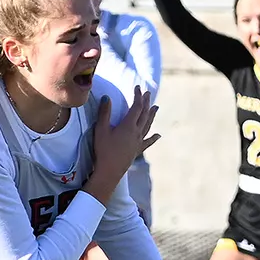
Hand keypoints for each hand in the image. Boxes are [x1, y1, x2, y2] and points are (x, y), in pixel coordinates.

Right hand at [84, 89, 158, 203]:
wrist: (109, 171)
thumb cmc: (103, 150)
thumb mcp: (100, 130)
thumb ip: (104, 113)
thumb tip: (106, 97)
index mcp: (128, 125)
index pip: (136, 107)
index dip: (137, 96)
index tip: (137, 88)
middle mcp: (136, 132)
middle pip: (144, 114)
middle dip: (146, 103)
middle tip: (148, 94)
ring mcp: (138, 142)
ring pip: (148, 126)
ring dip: (152, 115)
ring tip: (156, 107)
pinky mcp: (137, 151)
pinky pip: (147, 142)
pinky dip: (153, 138)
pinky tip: (158, 135)